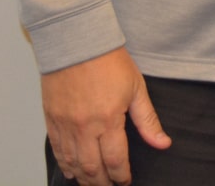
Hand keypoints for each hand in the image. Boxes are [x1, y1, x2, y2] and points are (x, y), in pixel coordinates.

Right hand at [41, 47, 170, 184]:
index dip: (122, 176)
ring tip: (94, 183)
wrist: (79, 42)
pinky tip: (74, 170)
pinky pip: (57, 152)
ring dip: (84, 178)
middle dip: (102, 183)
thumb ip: (148, 120)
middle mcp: (84, 127)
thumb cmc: (110, 61)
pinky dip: (66, 165)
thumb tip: (163, 143)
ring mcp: (65, 126)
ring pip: (73, 165)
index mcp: (109, 119)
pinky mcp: (51, 121)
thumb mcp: (136, 88)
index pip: (116, 161)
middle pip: (92, 169)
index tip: (126, 181)